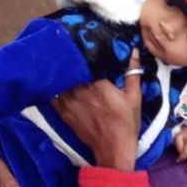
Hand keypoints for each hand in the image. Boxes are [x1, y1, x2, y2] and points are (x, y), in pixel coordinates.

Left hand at [51, 48, 141, 170]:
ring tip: (58, 57)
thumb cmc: (126, 123)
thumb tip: (133, 51)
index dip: (83, 47)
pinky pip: (52, 92)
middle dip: (70, 55)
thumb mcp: (134, 97)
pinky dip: (52, 84)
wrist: (112, 148)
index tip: (82, 37)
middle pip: (70, 66)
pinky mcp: (62, 111)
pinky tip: (52, 77)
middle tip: (67, 42)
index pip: (86, 58)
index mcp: (98, 83)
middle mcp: (80, 89)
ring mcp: (68, 100)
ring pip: (59, 77)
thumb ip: (132, 72)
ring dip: (59, 68)